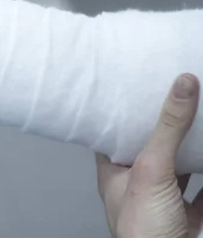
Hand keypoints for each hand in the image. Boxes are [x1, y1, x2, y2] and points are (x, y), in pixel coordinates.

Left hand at [96, 73, 202, 237]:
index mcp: (114, 174)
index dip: (124, 116)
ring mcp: (162, 204)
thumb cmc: (143, 228)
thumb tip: (182, 84)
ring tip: (198, 120)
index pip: (114, 137)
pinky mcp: (186, 219)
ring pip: (177, 171)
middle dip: (163, 129)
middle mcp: (134, 187)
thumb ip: (167, 128)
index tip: (138, 92)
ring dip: (189, 152)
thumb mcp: (152, 168)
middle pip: (149, 151)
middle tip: (177, 100)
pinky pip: (201, 194)